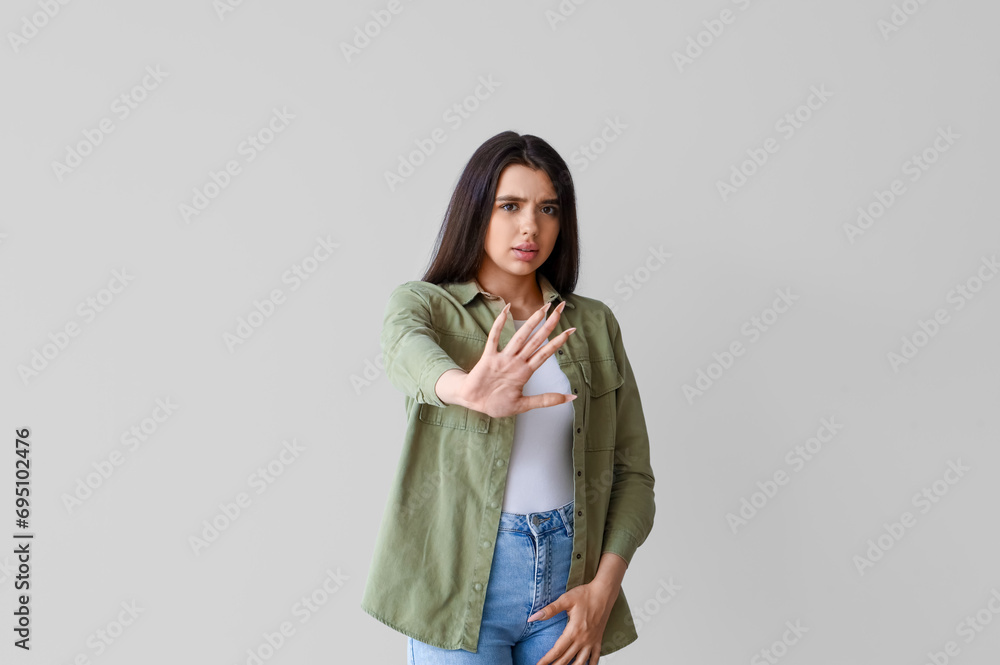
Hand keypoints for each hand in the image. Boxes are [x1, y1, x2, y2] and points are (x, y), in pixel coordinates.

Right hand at [451, 300, 576, 418]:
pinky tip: (505, 311)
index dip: (558, 341)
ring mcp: (503, 358)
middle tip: (561, 307)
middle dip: (550, 324)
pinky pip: (494, 339)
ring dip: (531, 322)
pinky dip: (499, 324)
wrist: (473, 403)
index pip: (545, 352)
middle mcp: (516, 362)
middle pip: (537, 340)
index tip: (571, 330)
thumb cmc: (496, 403)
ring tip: (543, 309)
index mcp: (525, 371)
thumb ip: (546, 400)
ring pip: (520, 337)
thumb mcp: (524, 405)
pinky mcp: (488, 358)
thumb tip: (572, 398)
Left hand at [526, 578, 619, 664]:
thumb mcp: (565, 600)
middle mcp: (583, 639)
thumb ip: (549, 610)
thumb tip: (532, 617)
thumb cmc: (585, 594)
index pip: (557, 650)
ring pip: (581, 662)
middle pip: (567, 659)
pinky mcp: (598, 639)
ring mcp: (592, 641)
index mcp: (574, 631)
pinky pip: (595, 657)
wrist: (604, 593)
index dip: (546, 659)